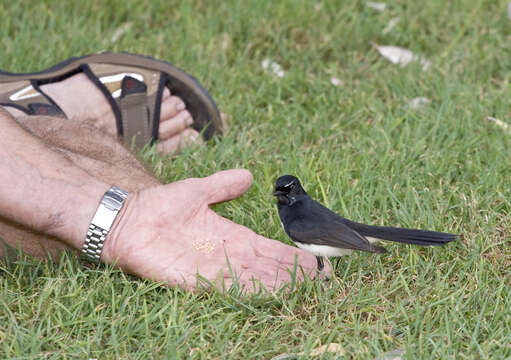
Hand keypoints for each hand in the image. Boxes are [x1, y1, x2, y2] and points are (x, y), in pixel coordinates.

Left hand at [103, 169, 324, 291]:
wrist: (127, 218)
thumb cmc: (159, 205)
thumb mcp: (199, 189)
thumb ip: (224, 184)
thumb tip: (249, 176)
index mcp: (230, 235)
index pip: (267, 248)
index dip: (290, 255)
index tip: (314, 260)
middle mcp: (226, 255)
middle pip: (267, 267)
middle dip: (295, 273)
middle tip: (323, 278)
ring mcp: (211, 269)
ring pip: (254, 279)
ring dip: (281, 283)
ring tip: (307, 287)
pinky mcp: (194, 280)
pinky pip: (228, 286)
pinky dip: (252, 289)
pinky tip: (273, 292)